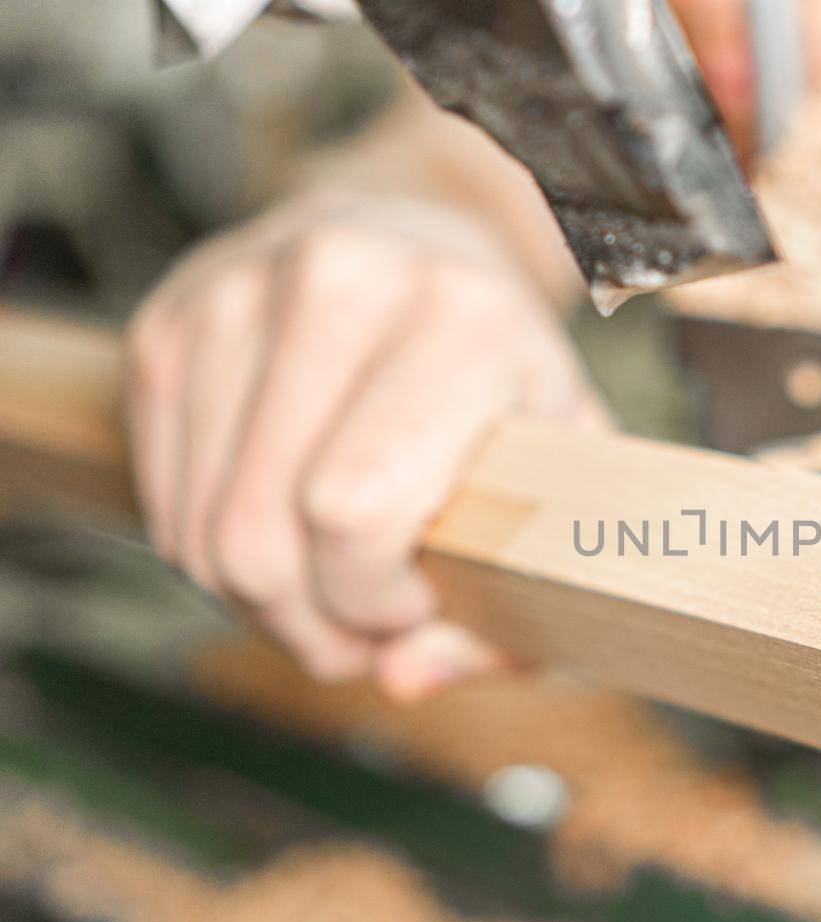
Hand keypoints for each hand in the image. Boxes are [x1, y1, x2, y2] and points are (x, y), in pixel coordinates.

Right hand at [126, 196, 609, 699]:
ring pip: (201, 536)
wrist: (424, 238)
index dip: (377, 600)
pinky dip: (216, 554)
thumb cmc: (502, 376)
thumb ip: (513, 600)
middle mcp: (342, 282)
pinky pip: (163, 505)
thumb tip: (406, 680)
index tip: (418, 602)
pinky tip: (282, 534)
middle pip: (261, 539)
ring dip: (262, 602)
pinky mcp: (167, 321)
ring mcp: (237, 292)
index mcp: (461, 318)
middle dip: (312, 624)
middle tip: (363, 626)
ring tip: (329, 585)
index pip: (355, 511)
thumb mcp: (553, 480)